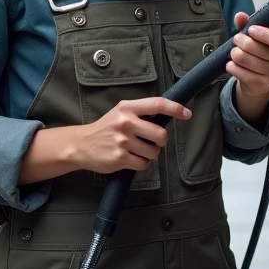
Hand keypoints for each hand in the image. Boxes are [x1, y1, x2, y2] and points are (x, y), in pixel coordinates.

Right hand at [74, 97, 189, 173]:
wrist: (81, 145)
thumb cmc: (106, 128)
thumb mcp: (121, 112)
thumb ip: (141, 112)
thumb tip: (168, 115)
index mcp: (127, 107)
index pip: (157, 104)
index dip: (175, 108)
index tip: (187, 113)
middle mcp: (125, 122)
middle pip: (161, 134)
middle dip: (160, 140)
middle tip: (151, 140)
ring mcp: (122, 141)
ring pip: (154, 152)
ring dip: (150, 153)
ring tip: (136, 150)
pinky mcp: (120, 158)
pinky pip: (144, 164)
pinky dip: (141, 164)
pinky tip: (130, 158)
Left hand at [228, 12, 268, 98]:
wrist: (260, 79)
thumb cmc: (260, 51)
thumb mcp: (256, 36)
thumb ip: (248, 23)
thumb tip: (239, 16)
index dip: (261, 33)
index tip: (250, 29)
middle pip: (257, 48)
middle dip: (241, 41)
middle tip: (236, 39)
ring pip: (246, 60)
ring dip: (235, 54)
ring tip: (233, 52)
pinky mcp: (263, 85)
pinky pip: (241, 73)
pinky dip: (232, 66)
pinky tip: (231, 64)